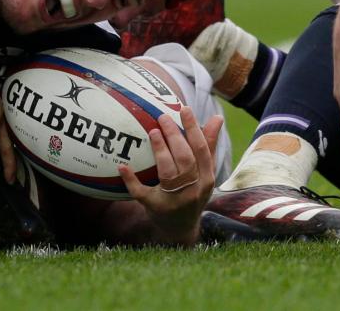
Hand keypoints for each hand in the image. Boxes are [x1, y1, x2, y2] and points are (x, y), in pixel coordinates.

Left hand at [118, 108, 221, 245]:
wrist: (180, 229)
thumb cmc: (192, 192)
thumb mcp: (204, 173)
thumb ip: (209, 146)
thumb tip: (218, 118)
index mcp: (206, 179)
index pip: (201, 150)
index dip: (193, 129)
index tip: (184, 109)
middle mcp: (193, 190)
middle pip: (185, 160)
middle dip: (174, 136)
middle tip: (162, 117)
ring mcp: (175, 200)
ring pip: (168, 173)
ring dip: (160, 151)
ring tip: (152, 132)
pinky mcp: (155, 208)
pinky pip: (142, 193)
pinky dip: (131, 180)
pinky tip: (122, 166)